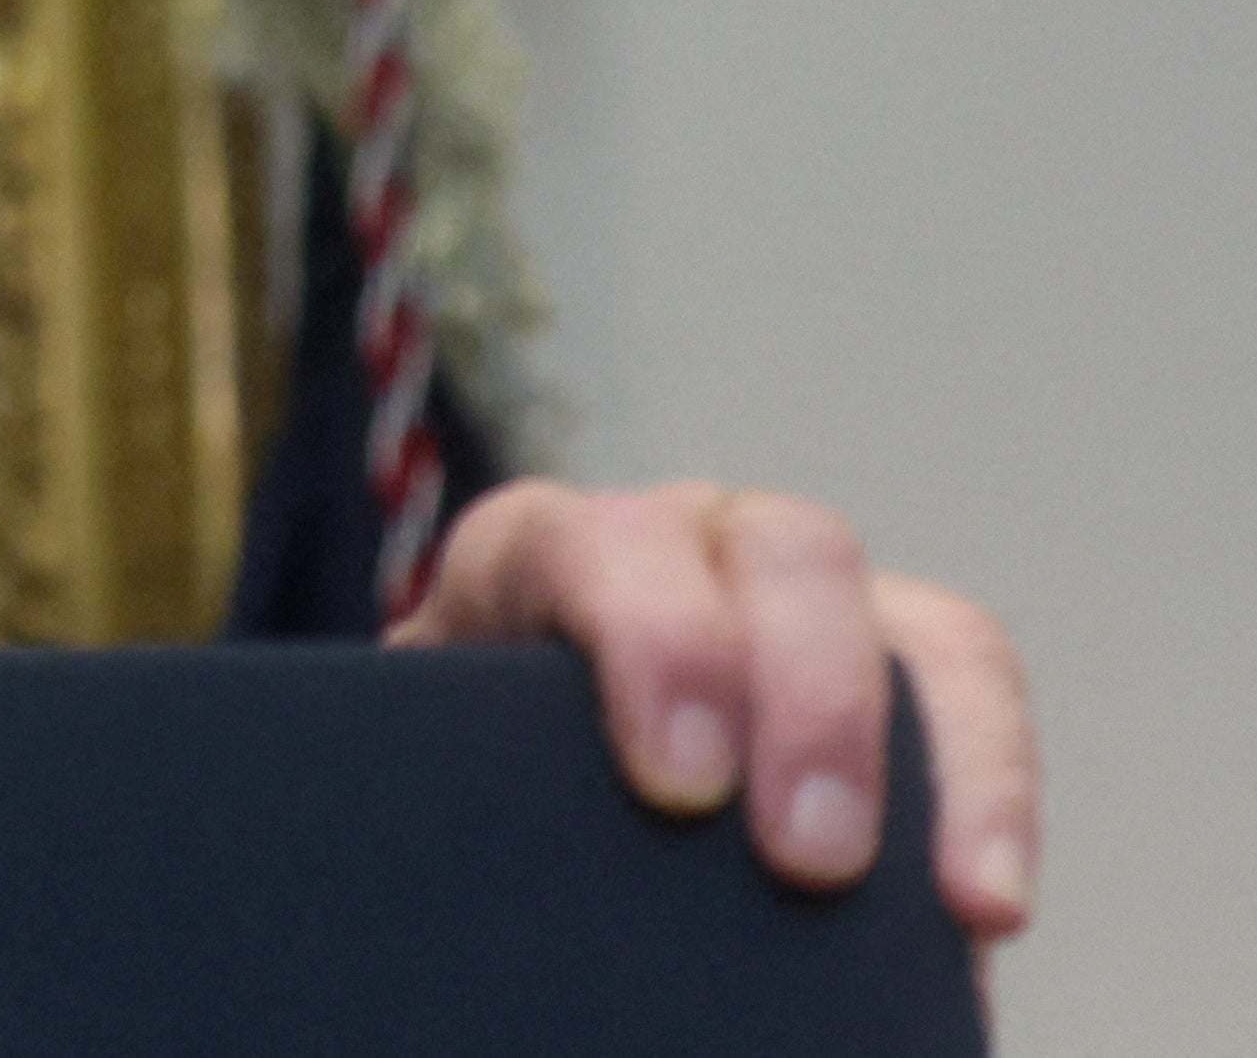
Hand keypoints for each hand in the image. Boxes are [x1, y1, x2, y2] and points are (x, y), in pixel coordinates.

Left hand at [398, 477, 1034, 945]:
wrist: (489, 786)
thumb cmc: (460, 774)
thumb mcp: (450, 767)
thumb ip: (484, 790)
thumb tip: (546, 878)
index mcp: (541, 552)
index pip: (597, 540)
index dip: (654, 642)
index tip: (678, 784)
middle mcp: (686, 543)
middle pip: (783, 551)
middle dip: (813, 703)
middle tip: (810, 858)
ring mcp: (802, 598)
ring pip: (909, 616)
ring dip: (943, 756)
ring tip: (956, 901)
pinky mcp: (895, 667)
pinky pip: (974, 694)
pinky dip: (996, 796)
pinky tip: (986, 906)